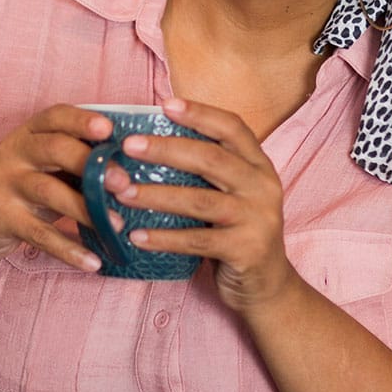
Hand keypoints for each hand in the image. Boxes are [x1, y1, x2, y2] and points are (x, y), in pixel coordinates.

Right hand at [0, 105, 113, 271]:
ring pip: (49, 192)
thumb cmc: (24, 189)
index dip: (82, 120)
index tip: (109, 130)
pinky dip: (68, 249)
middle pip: (55, 149)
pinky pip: (40, 234)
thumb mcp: (45, 167)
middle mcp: (13, 152)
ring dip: (87, 209)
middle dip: (92, 164)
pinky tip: (93, 261)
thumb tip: (130, 167)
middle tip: (124, 183)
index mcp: (28, 134)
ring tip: (116, 225)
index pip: (55, 116)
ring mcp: (4, 184)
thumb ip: (77, 161)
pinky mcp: (1, 218)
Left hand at [103, 98, 294, 310]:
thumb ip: (209, 172)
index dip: (200, 113)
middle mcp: (263, 187)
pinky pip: (197, 242)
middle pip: (212, 159)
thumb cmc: (238, 233)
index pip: (233, 127)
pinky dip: (164, 238)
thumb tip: (150, 144)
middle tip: (129, 146)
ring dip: (157, 195)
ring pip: (201, 201)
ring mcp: (258, 219)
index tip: (165, 104)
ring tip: (122, 191)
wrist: (269, 287)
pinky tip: (136, 236)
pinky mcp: (247, 251)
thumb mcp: (234, 195)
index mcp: (259, 166)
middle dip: (166, 149)